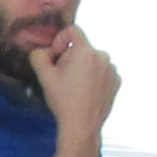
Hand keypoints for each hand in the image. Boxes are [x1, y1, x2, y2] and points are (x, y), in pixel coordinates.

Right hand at [33, 30, 120, 156]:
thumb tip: (45, 51)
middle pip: (82, 48)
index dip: (60, 40)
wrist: (82, 125)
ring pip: (92, 60)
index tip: (55, 57)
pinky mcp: (117, 81)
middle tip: (62, 77)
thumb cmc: (63, 100)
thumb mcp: (44, 76)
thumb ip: (39, 55)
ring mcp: (112, 69)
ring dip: (83, 68)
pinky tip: (86, 92)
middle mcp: (102, 56)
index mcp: (85, 51)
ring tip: (75, 87)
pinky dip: (94, 77)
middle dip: (70, 58)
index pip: (72, 30)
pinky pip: (102, 72)